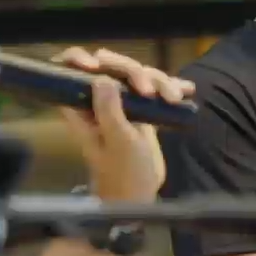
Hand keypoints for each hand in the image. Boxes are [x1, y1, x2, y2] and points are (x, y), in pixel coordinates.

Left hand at [51, 47, 195, 202]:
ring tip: (173, 99)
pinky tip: (185, 91)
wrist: (140, 196)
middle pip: (111, 66)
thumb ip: (108, 110)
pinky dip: (171, 87)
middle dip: (133, 71)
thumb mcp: (117, 141)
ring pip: (137, 75)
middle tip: (149, 91)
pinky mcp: (142, 108)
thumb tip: (101, 78)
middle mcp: (100, 100)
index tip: (96, 63)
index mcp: (83, 108)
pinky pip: (155, 89)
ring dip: (159, 81)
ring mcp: (122, 103)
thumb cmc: (123, 173)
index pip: (70, 72)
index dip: (77, 59)